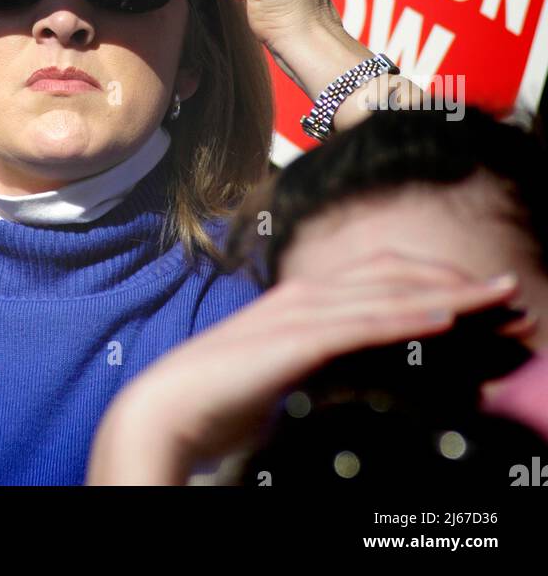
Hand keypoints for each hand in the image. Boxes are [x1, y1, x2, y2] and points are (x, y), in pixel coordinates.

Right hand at [86, 252, 520, 484]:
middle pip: (395, 273)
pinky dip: (408, 317)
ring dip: (448, 293)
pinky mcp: (298, 338)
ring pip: (389, 293)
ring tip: (493, 296)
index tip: (477, 292)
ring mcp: (302, 311)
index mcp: (305, 297)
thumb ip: (321, 360)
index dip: (433, 278)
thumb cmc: (223, 397)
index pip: (382, 275)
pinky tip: (442, 318)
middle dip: (455, 277)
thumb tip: (358, 369)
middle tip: (506, 287)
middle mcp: (308, 293)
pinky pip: (365, 323)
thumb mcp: (285, 372)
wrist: (171, 405)